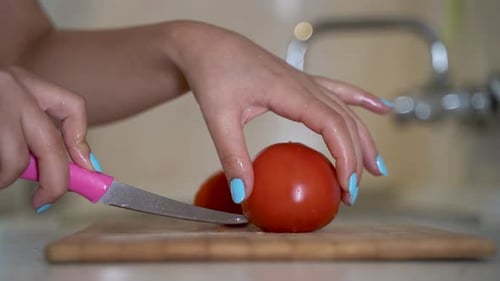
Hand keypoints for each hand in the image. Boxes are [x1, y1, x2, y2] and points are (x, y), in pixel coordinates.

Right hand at [0, 67, 93, 209]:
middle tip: (45, 200)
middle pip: (49, 143)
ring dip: (5, 179)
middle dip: (55, 180)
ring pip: (14, 160)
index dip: (81, 142)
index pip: (72, 107)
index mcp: (24, 81)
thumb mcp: (5, 107)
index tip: (86, 169)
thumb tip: (70, 168)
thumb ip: (32, 130)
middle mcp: (9, 87)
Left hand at [164, 21, 391, 205]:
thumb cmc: (213, 73)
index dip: (345, 156)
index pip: (331, 125)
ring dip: (364, 137)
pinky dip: (361, 99)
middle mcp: (304, 85)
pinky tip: (379, 106)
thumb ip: (231, 155)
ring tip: (377, 165)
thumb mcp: (218, 117)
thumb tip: (242, 191)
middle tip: (353, 192)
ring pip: (346, 109)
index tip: (346, 185)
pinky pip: (339, 90)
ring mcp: (305, 81)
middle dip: (355, 158)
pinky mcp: (300, 82)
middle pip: (345, 121)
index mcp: (290, 92)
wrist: (208, 47)